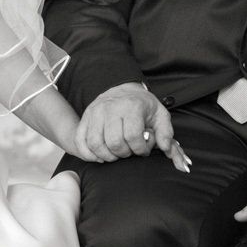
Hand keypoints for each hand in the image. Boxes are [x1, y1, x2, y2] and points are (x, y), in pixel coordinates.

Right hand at [74, 82, 190, 171]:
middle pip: (114, 143)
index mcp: (131, 106)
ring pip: (96, 144)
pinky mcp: (85, 118)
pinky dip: (88, 154)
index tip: (143, 149)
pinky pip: (80, 141)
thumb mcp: (160, 115)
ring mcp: (95, 113)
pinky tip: (100, 156)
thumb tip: (166, 149)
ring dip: (107, 156)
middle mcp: (110, 108)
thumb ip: (166, 133)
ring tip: (116, 154)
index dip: (140, 150)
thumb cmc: (142, 106)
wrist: (123, 89)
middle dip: (124, 154)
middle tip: (130, 151)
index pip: (133, 137)